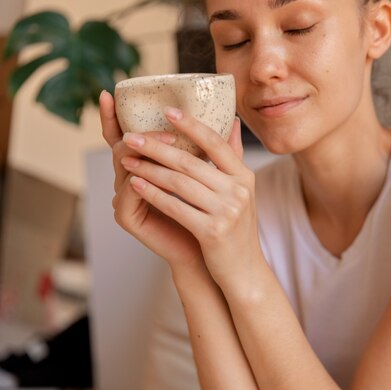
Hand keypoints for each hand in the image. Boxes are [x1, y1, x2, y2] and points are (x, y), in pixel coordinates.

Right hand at [98, 91, 205, 271]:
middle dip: (143, 131)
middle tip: (165, 123)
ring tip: (169, 141)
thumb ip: (220, 151)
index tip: (111, 90)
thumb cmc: (212, 215)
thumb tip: (234, 120)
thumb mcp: (216, 178)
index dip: (115, 115)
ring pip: (126, 164)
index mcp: (147, 167)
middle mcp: (130, 180)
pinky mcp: (128, 217)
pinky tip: (156, 170)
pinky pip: (131, 192)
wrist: (211, 254)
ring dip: (148, 151)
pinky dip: (145, 179)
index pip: (125, 135)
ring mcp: (126, 198)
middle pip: (123, 145)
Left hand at [112, 106, 264, 288]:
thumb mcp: (242, 190)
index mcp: (244, 176)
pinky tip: (136, 184)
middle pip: (190, 162)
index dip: (191, 125)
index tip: (167, 110)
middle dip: (156, 147)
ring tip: (127, 160)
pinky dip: (153, 194)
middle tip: (130, 136)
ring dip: (148, 170)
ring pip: (179, 183)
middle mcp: (238, 191)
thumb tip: (234, 122)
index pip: (216, 143)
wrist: (244, 270)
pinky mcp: (212, 232)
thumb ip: (233, 157)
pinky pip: (175, 207)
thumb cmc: (237, 228)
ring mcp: (227, 212)